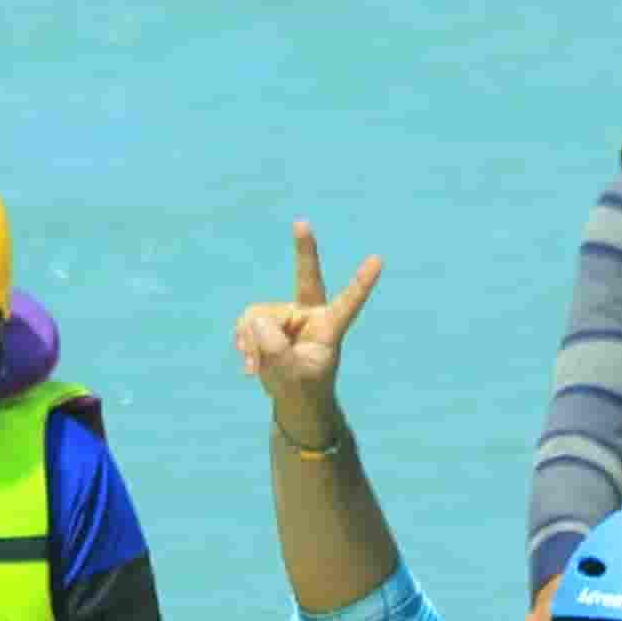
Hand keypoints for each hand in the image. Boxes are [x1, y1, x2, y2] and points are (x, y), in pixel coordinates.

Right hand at [233, 221, 382, 443]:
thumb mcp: (291, 377)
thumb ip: (275, 351)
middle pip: (306, 276)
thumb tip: (255, 321)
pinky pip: (246, 322)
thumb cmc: (304, 389)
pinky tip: (249, 362)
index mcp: (330, 328)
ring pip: (259, 315)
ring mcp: (287, 315)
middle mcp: (310, 314)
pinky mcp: (266, 320)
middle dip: (304, 250)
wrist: (293, 397)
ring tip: (255, 366)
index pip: (348, 303)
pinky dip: (243, 341)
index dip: (361, 283)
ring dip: (251, 342)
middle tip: (301, 223)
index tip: (378, 260)